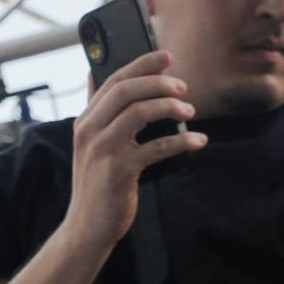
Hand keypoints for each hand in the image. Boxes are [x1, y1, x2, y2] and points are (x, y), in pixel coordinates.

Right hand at [64, 50, 206, 247]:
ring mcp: (102, 151)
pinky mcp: (118, 172)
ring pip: (138, 113)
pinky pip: (155, 147)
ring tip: (189, 112)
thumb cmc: (97, 185)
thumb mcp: (90, 145)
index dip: (141, 64)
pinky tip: (198, 141)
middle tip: (183, 87)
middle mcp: (89, 132)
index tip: (166, 56)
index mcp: (85, 121)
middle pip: (125, 91)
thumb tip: (93, 76)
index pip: (112, 80)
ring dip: (169, 107)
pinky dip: (182, 142)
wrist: (87, 227)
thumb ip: (96, 114)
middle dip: (158, 83)